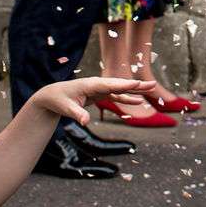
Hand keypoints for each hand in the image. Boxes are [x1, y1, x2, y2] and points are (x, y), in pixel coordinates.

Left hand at [29, 76, 158, 125]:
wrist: (52, 95)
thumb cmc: (58, 100)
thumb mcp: (66, 108)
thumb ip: (77, 114)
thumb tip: (86, 122)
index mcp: (91, 84)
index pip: (110, 84)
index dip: (124, 85)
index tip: (137, 84)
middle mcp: (98, 84)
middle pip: (120, 84)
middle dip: (136, 85)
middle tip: (153, 83)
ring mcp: (100, 88)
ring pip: (121, 89)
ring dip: (135, 90)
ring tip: (151, 89)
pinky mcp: (100, 94)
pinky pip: (116, 96)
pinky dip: (127, 98)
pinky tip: (138, 101)